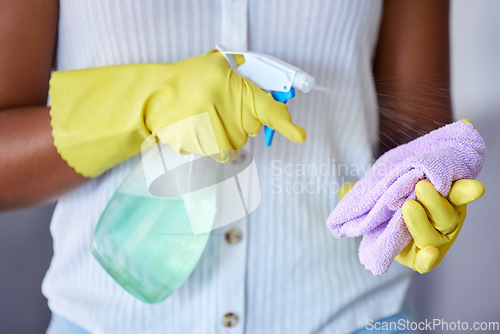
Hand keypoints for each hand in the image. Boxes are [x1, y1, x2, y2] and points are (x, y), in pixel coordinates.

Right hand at [49, 50, 305, 177]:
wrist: (151, 100)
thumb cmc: (187, 80)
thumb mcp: (216, 65)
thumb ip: (244, 77)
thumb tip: (273, 102)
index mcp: (231, 86)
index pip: (267, 108)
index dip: (285, 123)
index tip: (299, 135)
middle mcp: (224, 112)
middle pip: (252, 128)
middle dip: (243, 120)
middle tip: (219, 106)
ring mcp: (212, 134)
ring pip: (237, 142)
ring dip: (226, 133)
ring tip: (204, 117)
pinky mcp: (201, 150)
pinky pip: (221, 151)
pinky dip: (213, 142)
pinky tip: (198, 128)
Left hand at [395, 179, 484, 272]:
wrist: (382, 219)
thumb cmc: (400, 199)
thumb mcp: (409, 186)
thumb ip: (424, 183)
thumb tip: (432, 178)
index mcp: (451, 203)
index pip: (459, 195)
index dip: (465, 192)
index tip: (476, 188)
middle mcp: (446, 225)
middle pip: (445, 217)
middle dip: (434, 202)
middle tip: (422, 186)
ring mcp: (434, 244)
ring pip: (431, 237)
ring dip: (419, 222)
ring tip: (408, 206)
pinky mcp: (418, 260)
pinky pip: (424, 263)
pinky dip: (428, 259)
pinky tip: (430, 252)